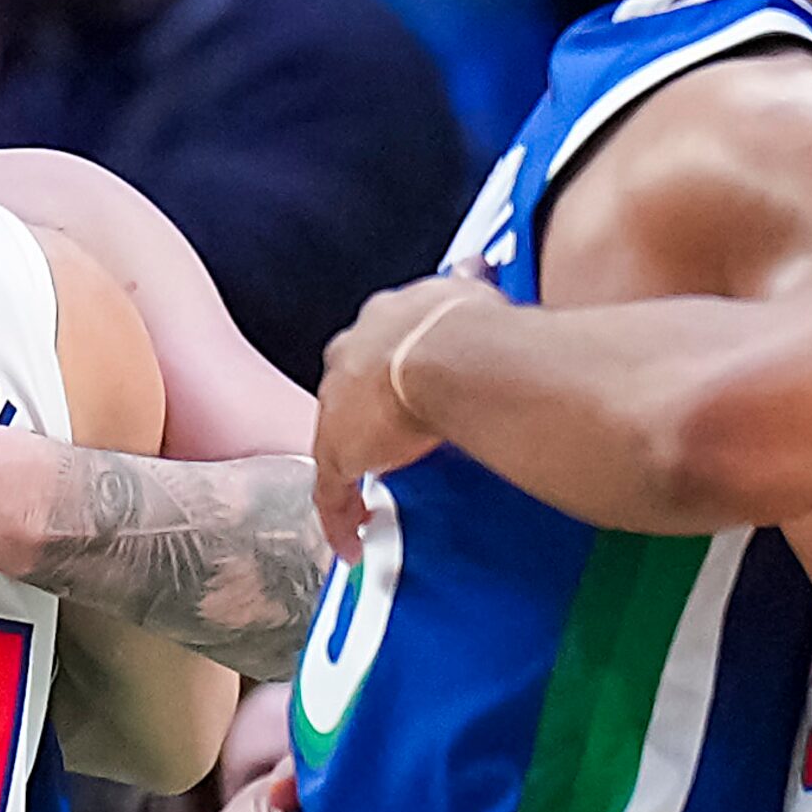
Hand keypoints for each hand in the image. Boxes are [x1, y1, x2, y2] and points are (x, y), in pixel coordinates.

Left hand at [312, 275, 493, 556]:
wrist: (450, 353)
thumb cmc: (470, 324)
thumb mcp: (469, 294)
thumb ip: (469, 285)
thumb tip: (479, 265)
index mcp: (379, 320)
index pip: (371, 350)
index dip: (385, 374)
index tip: (399, 394)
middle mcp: (347, 356)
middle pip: (345, 392)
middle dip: (362, 419)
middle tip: (386, 447)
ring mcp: (336, 406)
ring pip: (336, 444)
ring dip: (353, 471)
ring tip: (368, 504)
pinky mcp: (337, 453)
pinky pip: (332, 494)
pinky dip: (341, 520)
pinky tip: (352, 546)